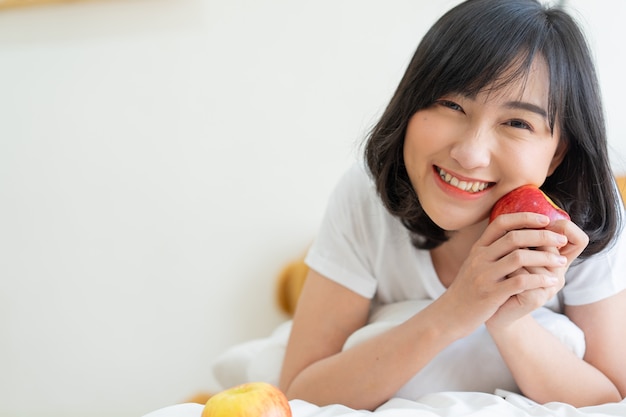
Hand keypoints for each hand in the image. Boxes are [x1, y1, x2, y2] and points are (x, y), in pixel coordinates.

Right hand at [440, 213, 571, 336]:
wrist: (451, 314)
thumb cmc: (468, 289)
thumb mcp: (474, 264)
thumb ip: (491, 250)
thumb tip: (517, 235)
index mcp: (478, 248)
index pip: (501, 223)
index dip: (524, 217)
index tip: (545, 219)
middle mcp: (479, 258)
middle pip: (514, 238)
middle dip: (542, 236)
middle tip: (561, 240)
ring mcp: (484, 275)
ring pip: (519, 258)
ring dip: (545, 258)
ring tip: (561, 262)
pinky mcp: (490, 294)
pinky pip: (520, 282)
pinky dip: (539, 280)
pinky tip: (551, 281)